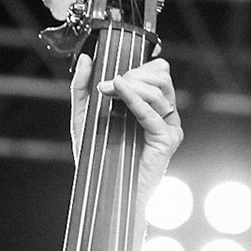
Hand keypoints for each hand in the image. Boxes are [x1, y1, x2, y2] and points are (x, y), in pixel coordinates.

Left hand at [70, 48, 183, 199]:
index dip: (137, 65)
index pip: (158, 70)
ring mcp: (168, 126)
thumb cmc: (97, 158)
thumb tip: (85, 58)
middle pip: (161, 75)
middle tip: (107, 85)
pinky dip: (134, 98)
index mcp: (150, 106)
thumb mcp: (84, 117)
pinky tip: (118, 91)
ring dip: (131, 85)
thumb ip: (82, 87)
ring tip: (107, 90)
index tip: (109, 74)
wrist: (104, 191)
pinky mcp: (167, 140)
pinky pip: (153, 112)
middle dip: (132, 74)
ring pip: (159, 89)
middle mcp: (163, 114)